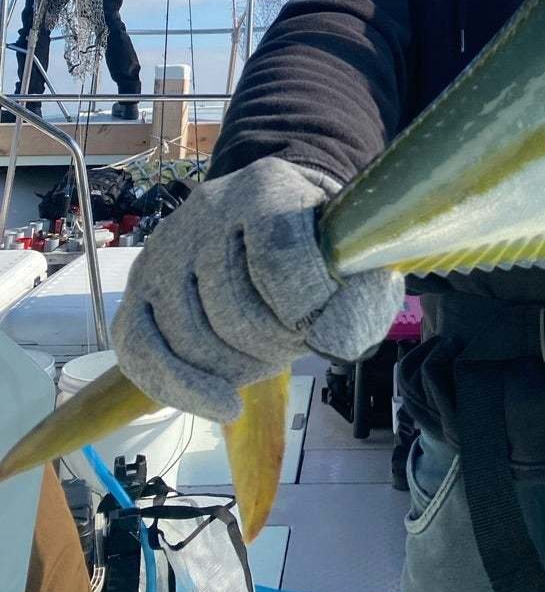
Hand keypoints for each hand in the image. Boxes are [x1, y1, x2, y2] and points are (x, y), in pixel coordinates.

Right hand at [112, 157, 402, 421]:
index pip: (280, 257)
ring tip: (267, 357)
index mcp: (267, 186)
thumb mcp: (350, 252)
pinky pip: (141, 350)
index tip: (321, 322)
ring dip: (238, 368)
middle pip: (233, 307)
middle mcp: (207, 208)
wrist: (269, 216)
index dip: (306, 307)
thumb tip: (337, 342)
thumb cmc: (313, 242)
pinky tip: (224, 404)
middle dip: (273, 344)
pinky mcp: (138, 287)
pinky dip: (184, 389)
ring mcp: (165, 247)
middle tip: (296, 342)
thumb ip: (359, 291)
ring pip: (190, 336)